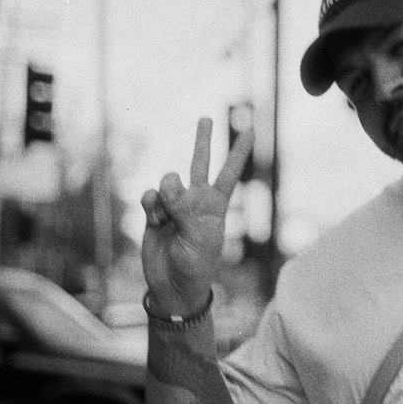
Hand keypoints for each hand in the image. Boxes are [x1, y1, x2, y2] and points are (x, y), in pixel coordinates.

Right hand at [141, 117, 252, 315]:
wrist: (172, 284)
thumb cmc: (195, 264)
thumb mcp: (197, 237)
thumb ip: (184, 207)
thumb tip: (168, 182)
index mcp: (216, 205)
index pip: (229, 173)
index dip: (239, 152)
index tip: (252, 130)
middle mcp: (197, 201)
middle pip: (200, 164)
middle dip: (203, 141)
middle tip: (206, 118)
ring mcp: (175, 206)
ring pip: (168, 181)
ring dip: (166, 196)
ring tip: (168, 219)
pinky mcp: (155, 213)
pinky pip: (150, 196)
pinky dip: (151, 205)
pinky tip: (156, 218)